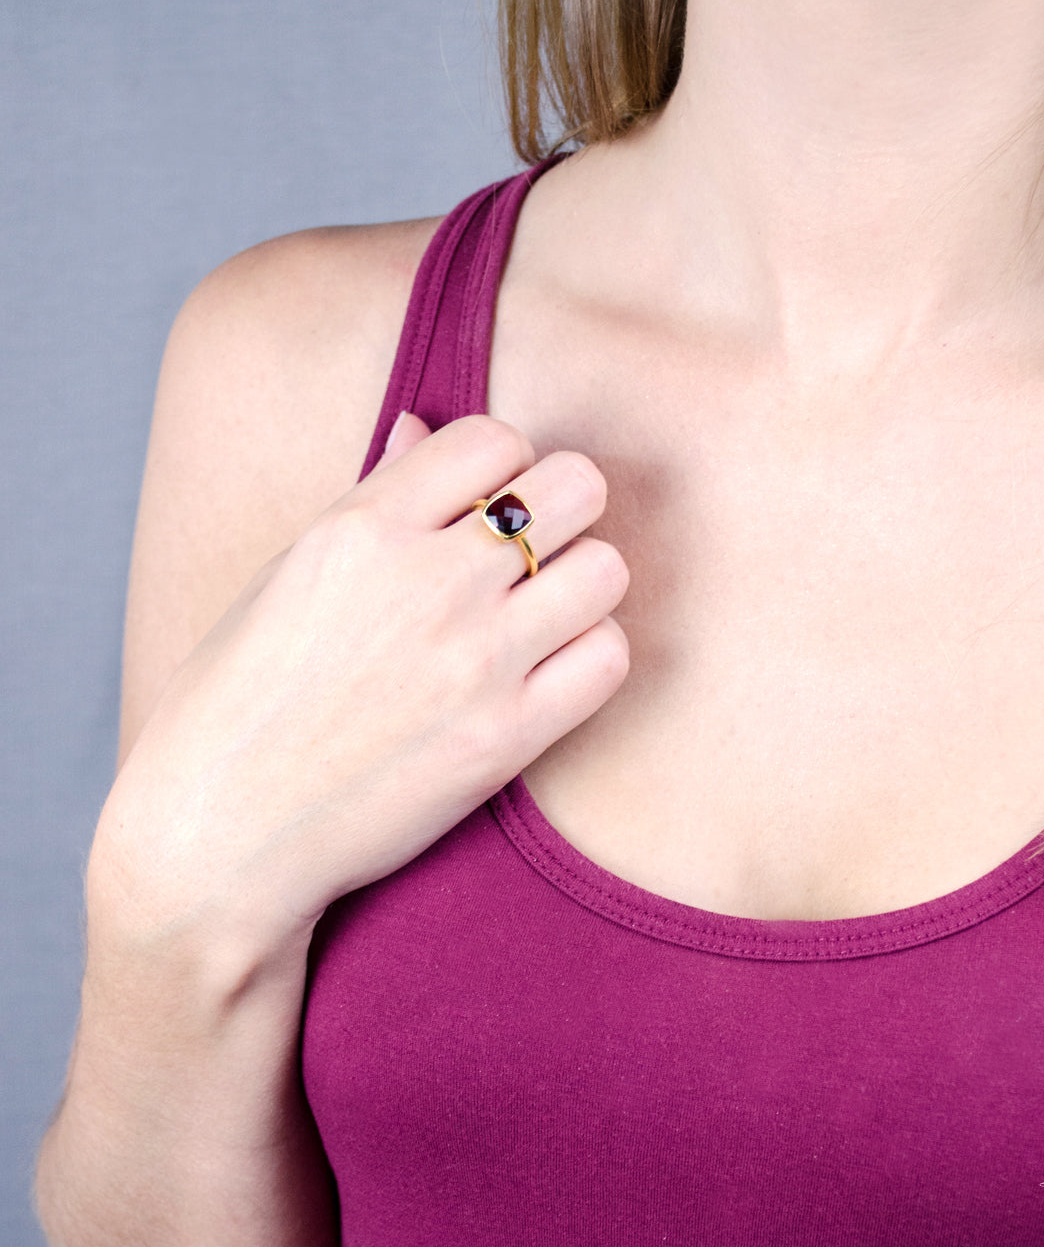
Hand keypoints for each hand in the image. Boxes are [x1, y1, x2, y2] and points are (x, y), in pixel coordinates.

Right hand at [94, 414, 629, 947]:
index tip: (487, 502)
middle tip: (532, 552)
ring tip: (542, 613)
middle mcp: (427, 581)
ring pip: (607, 569)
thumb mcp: (287, 574)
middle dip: (564, 507)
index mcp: (363, 527)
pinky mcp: (504, 738)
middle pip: (576, 487)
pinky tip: (549, 669)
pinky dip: (591, 656)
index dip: (505, 463)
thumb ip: (372, 495)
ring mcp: (473, 660)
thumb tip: (421, 426)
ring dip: (583, 584)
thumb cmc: (236, 698)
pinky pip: (608, 658)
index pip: (494, 437)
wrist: (219, 834)